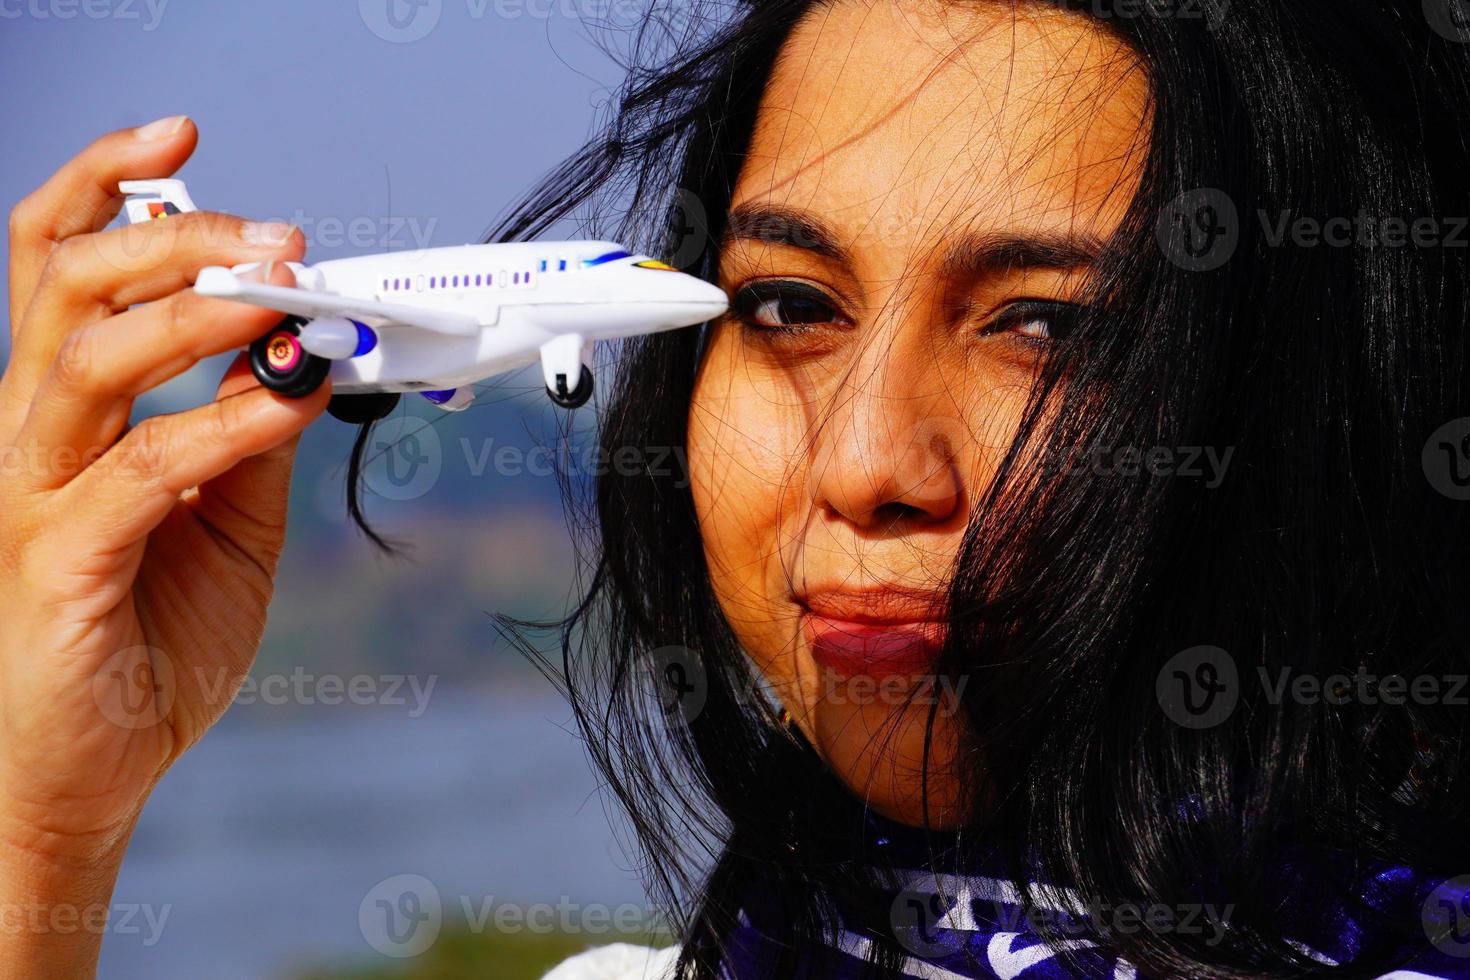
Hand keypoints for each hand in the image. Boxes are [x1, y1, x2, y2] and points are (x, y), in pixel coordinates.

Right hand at [0, 117, 328, 866]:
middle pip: (69, 284)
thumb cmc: (149, 634)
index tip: (183, 133)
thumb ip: (253, 432)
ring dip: (197, 311)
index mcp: (65, 409)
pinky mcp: (58, 560)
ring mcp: (34, 493)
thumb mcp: (230, 517)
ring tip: (284, 297)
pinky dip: (221, 424)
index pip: (58, 264)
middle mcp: (32, 434)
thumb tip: (304, 351)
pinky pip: (139, 468)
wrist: (97, 766)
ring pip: (87, 358)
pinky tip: (286, 405)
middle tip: (277, 233)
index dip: (106, 184)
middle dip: (176, 236)